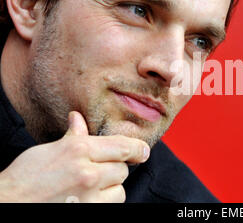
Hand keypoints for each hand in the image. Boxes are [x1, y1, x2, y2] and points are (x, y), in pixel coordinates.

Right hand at [0, 111, 149, 202]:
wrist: (8, 203)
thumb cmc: (25, 177)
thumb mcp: (49, 150)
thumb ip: (72, 136)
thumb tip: (78, 119)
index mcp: (79, 150)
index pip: (122, 146)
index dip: (137, 149)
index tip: (143, 151)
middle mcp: (88, 172)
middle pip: (122, 169)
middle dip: (114, 169)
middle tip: (98, 171)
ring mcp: (89, 195)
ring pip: (119, 189)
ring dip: (111, 188)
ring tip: (91, 187)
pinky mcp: (89, 211)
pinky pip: (111, 204)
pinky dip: (105, 201)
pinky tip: (89, 198)